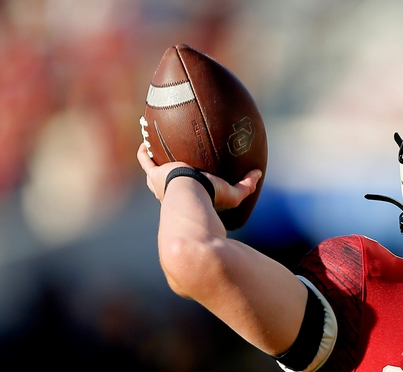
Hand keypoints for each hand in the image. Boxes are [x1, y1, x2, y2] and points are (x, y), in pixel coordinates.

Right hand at [137, 142, 260, 210]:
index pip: (188, 191)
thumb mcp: (232, 194)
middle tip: (168, 160)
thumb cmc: (211, 199)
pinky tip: (145, 140)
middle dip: (166, 171)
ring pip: (153, 170)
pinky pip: (145, 160)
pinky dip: (144, 151)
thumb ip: (246, 185)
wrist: (191, 197)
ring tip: (152, 146)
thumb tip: (258, 173)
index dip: (189, 184)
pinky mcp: (155, 174)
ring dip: (153, 159)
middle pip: (166, 182)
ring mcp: (160, 183)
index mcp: (188, 198)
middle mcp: (171, 192)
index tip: (192, 175)